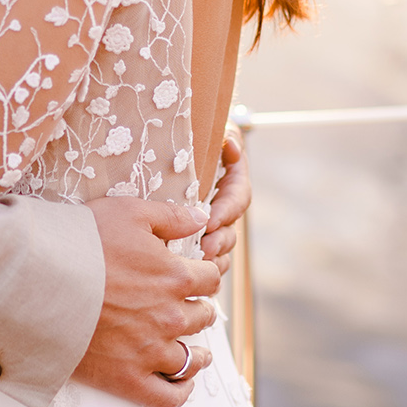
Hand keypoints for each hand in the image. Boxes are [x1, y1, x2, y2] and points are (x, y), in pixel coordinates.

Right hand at [74, 197, 220, 406]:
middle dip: (199, 308)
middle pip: (203, 316)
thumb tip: (202, 219)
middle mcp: (170, 316)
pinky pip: (169, 397)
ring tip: (196, 351)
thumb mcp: (129, 212)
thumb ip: (172, 216)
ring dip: (197, 352)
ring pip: (192, 358)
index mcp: (175, 276)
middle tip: (190, 306)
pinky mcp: (128, 378)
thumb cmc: (82, 241)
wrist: (37, 282)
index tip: (198, 275)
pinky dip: (181, 391)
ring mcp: (151, 351)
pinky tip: (180, 381)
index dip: (206, 274)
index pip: (210, 278)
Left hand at [200, 128, 249, 276]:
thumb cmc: (191, 138)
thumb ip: (226, 137)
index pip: (238, 198)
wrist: (169, 147)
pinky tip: (191, 273)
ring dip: (213, 257)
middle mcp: (224, 205)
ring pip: (222, 247)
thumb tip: (230, 145)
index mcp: (230, 181)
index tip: (210, 221)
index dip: (226, 211)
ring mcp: (211, 225)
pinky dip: (202, 268)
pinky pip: (208, 259)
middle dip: (219, 241)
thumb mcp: (211, 132)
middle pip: (231, 228)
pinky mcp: (194, 238)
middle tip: (204, 250)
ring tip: (198, 263)